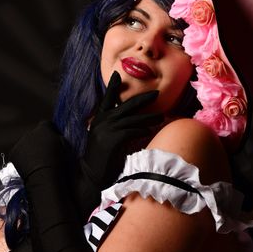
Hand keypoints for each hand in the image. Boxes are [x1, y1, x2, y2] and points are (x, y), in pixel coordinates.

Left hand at [8, 120, 62, 180]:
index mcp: (44, 129)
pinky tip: (30, 167)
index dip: (51, 131)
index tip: (54, 141)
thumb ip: (59, 137)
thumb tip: (55, 136)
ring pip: (26, 145)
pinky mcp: (13, 154)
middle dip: (39, 142)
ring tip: (38, 163)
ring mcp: (20, 143)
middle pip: (35, 135)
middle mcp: (30, 133)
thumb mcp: (65, 146)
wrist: (43, 177)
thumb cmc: (59, 162)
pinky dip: (23, 159)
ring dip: (30, 151)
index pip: (46, 124)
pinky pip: (19, 154)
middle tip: (46, 155)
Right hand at [82, 71, 162, 189]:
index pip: (106, 99)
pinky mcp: (111, 140)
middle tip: (156, 93)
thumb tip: (132, 123)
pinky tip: (149, 131)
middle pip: (126, 105)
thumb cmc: (101, 160)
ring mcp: (106, 130)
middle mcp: (102, 122)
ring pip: (132, 119)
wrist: (90, 176)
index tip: (117, 75)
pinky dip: (141, 130)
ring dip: (149, 118)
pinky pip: (131, 131)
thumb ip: (114, 128)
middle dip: (143, 99)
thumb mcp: (104, 139)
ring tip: (161, 117)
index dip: (112, 87)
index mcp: (99, 120)